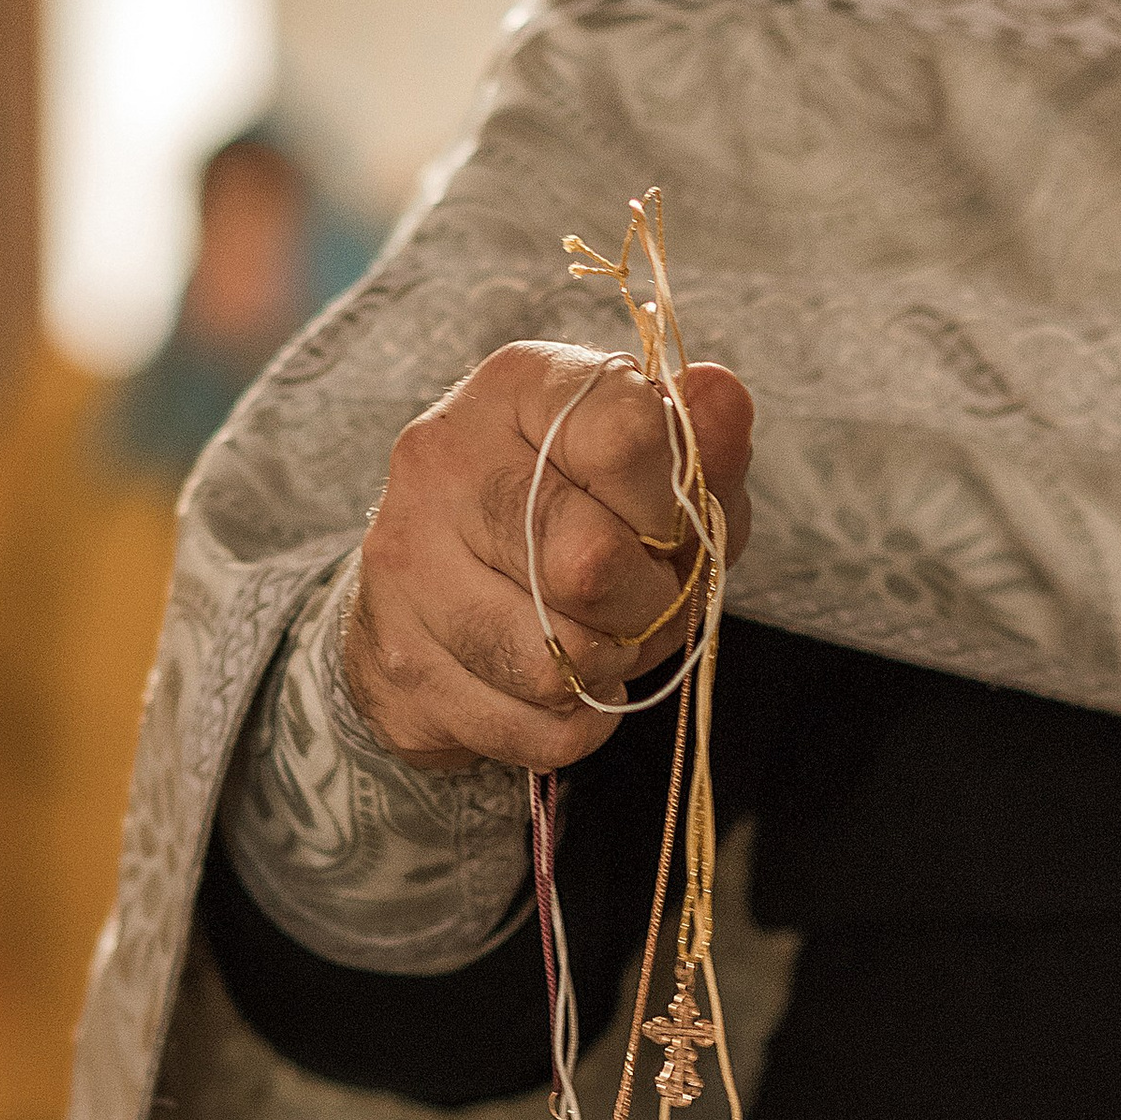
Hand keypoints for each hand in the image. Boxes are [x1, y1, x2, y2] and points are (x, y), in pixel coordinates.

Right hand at [344, 342, 753, 770]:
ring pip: (557, 663)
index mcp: (515, 388)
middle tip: (645, 601)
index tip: (667, 527)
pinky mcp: (398, 666)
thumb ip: (701, 442)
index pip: (629, 439)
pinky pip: (536, 731)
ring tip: (604, 642)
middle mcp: (440, 461)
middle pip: (590, 563)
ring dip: (611, 669)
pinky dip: (579, 724)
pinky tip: (565, 686)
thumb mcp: (655, 469)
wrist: (443, 588)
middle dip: (650, 604)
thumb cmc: (576, 511)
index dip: (674, 507)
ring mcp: (404, 566)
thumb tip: (722, 396)